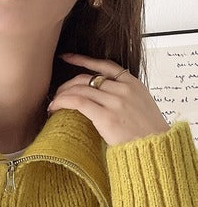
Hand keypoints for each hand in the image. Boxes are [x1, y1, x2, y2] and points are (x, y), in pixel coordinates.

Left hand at [47, 53, 170, 146]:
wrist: (154, 149)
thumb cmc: (146, 135)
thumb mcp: (141, 108)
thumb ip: (125, 99)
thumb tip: (105, 101)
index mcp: (133, 84)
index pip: (104, 65)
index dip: (83, 59)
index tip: (66, 57)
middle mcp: (123, 89)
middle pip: (87, 78)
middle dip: (67, 85)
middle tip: (57, 94)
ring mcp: (115, 101)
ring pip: (80, 89)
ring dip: (62, 95)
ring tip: (52, 104)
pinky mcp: (106, 116)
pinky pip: (78, 102)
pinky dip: (62, 102)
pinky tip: (54, 107)